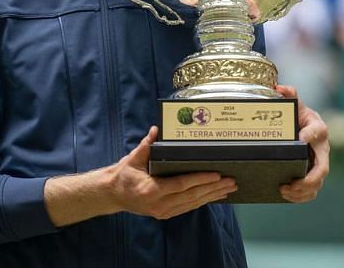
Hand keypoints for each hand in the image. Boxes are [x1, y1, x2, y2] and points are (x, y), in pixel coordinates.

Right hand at [106, 126, 237, 219]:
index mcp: (150, 189)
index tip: (216, 174)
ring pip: (193, 204)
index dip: (200, 179)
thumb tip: (157, 130)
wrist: (112, 194)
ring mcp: (163, 211)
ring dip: (212, 196)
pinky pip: (188, 207)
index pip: (181, 185)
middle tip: (231, 181)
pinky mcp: (165, 214)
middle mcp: (158, 204)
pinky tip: (214, 196)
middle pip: (192, 196)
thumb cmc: (122, 175)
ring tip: (229, 188)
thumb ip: (146, 145)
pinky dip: (202, 201)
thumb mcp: (132, 159)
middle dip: (213, 188)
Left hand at [275, 84, 328, 201]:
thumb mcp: (296, 105)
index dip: (310, 135)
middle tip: (290, 183)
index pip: (318, 132)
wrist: (304, 127)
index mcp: (318, 130)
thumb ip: (289, 95)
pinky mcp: (314, 175)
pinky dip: (301, 197)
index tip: (300, 138)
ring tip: (283, 190)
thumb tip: (281, 87)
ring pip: (318, 183)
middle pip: (322, 168)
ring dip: (302, 191)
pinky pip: (313, 190)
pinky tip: (286, 196)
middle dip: (308, 178)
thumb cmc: (300, 116)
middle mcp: (323, 149)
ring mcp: (320, 163)